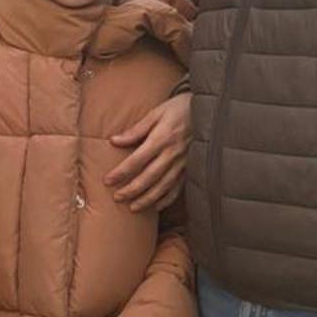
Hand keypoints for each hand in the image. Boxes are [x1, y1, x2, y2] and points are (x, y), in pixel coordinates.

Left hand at [105, 93, 189, 211]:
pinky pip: (178, 187)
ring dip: (147, 199)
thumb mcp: (156, 113)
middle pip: (149, 177)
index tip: (107, 181)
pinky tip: (156, 206)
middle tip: (117, 198)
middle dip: (132, 190)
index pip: (137, 160)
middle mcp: (173, 154)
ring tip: (133, 208)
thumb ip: (136, 129)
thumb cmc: (179, 108)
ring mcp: (183, 163)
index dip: (121, 172)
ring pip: (163, 186)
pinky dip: (167, 199)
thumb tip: (114, 140)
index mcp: (162, 138)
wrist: (209, 111)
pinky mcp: (191, 168)